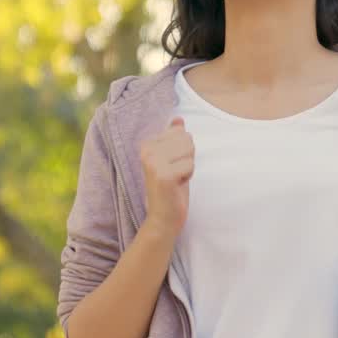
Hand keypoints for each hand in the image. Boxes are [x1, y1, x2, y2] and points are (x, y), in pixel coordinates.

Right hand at [138, 117, 193, 239]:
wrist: (163, 218)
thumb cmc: (170, 188)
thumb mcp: (172, 159)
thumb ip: (174, 138)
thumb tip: (178, 119)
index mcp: (147, 144)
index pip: (180, 132)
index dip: (183, 151)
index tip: (171, 166)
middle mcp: (146, 151)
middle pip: (186, 139)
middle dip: (187, 157)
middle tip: (175, 173)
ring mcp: (153, 162)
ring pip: (189, 150)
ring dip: (188, 166)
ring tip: (176, 179)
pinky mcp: (163, 175)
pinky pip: (190, 165)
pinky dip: (188, 176)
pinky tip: (176, 185)